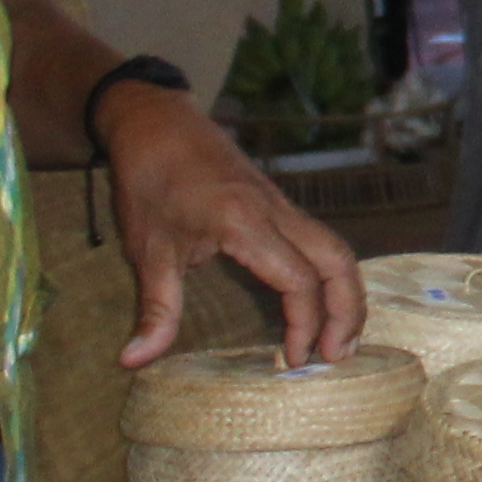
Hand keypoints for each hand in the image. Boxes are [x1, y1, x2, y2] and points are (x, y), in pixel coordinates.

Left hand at [93, 79, 363, 366]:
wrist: (154, 120)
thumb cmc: (149, 181)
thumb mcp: (147, 248)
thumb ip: (154, 308)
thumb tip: (132, 360)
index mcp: (245, 222)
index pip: (298, 280)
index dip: (305, 324)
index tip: (293, 360)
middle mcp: (275, 211)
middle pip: (337, 261)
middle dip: (348, 310)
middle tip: (339, 356)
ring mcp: (281, 203)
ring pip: (336, 248)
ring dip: (347, 292)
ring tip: (341, 337)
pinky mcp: (277, 202)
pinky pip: (320, 239)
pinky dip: (331, 274)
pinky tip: (321, 301)